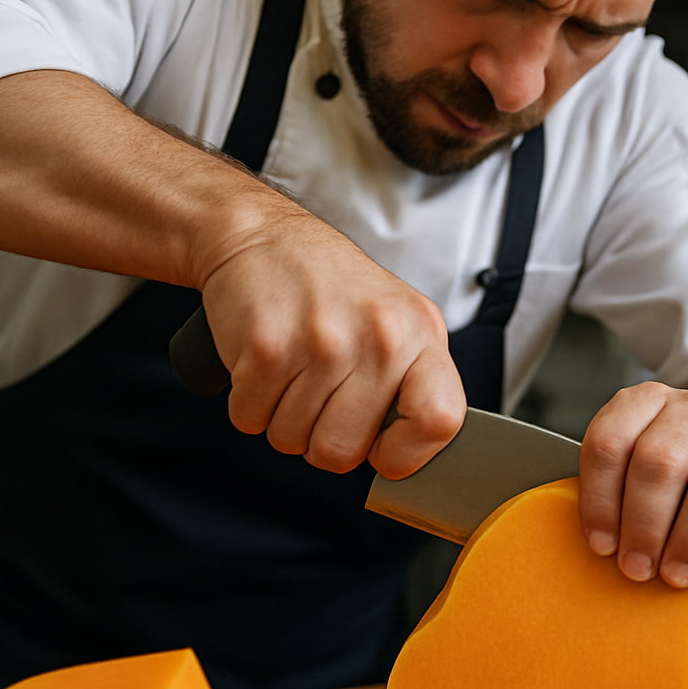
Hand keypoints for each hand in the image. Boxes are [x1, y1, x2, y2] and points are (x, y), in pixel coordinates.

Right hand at [195, 205, 465, 478]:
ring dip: (281, 417)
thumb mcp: (394, 317)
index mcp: (420, 333)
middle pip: (343, 452)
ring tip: (291, 369)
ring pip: (291, 440)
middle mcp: (377, 338)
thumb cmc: (327, 284)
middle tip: (317, 395)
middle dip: (320, 438)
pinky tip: (263, 363)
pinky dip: (248, 402)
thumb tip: (406, 454)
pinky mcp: (267, 348)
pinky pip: (250, 419)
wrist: (260, 234)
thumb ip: (410, 380)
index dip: (407, 455)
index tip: (383, 450)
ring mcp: (322, 344)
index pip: (439, 421)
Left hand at [576, 381, 687, 587]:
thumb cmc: (673, 480)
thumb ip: (616, 494)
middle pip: (661, 462)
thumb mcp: (632, 472)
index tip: (601, 545)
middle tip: (637, 568)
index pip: (611, 442)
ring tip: (676, 574)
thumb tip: (604, 547)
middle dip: (645, 524)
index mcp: (646, 402)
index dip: (600, 499)